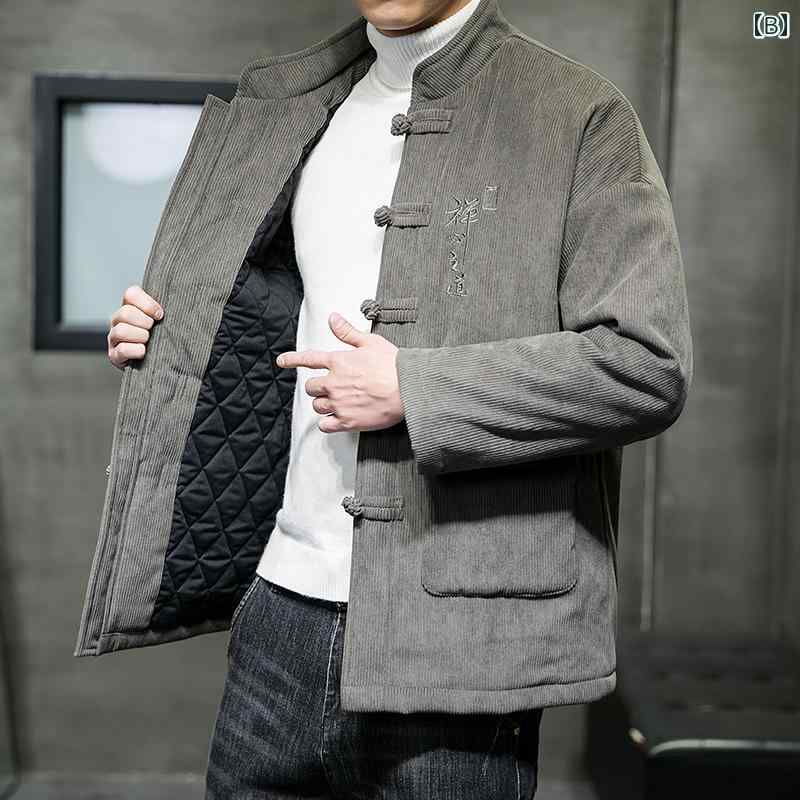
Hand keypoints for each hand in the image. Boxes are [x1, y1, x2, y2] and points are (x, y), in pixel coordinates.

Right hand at [107, 285, 163, 369]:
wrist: (156, 363)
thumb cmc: (161, 338)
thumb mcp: (163, 322)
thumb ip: (164, 311)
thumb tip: (181, 305)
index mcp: (130, 307)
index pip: (131, 294)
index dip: (147, 304)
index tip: (160, 315)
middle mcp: (118, 320)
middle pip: (125, 312)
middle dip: (145, 322)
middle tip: (153, 329)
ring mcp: (114, 338)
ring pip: (121, 330)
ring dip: (140, 336)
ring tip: (149, 341)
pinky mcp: (114, 355)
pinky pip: (121, 350)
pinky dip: (135, 351)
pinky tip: (144, 352)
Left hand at [276, 312, 404, 432]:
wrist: (408, 389)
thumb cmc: (393, 365)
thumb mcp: (370, 342)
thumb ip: (347, 332)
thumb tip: (333, 318)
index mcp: (338, 362)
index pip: (308, 359)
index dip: (292, 360)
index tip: (282, 361)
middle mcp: (334, 383)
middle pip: (311, 387)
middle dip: (319, 388)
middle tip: (333, 388)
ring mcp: (339, 403)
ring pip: (317, 406)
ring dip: (324, 404)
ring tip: (340, 403)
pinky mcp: (347, 421)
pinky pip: (325, 425)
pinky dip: (328, 423)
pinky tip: (337, 419)